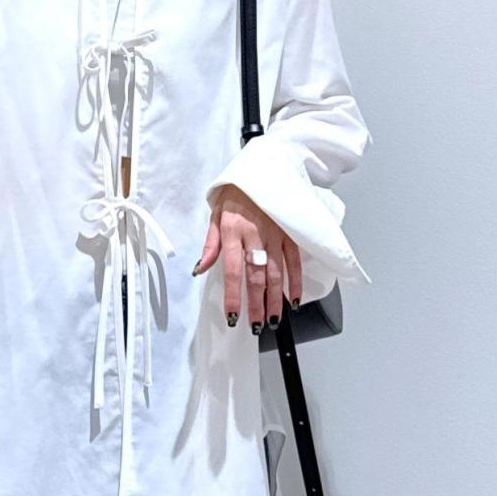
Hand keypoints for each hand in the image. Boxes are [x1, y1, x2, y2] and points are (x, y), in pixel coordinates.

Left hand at [193, 185, 303, 330]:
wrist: (263, 169)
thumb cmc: (237, 193)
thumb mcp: (216, 214)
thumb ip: (210, 244)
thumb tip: (201, 268)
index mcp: (233, 231)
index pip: (231, 270)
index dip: (233, 296)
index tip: (233, 316)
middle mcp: (255, 235)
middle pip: (256, 276)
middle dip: (256, 305)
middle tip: (255, 326)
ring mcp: (276, 235)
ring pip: (277, 273)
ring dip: (275, 299)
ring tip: (272, 320)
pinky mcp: (290, 233)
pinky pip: (294, 261)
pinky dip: (295, 282)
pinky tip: (294, 300)